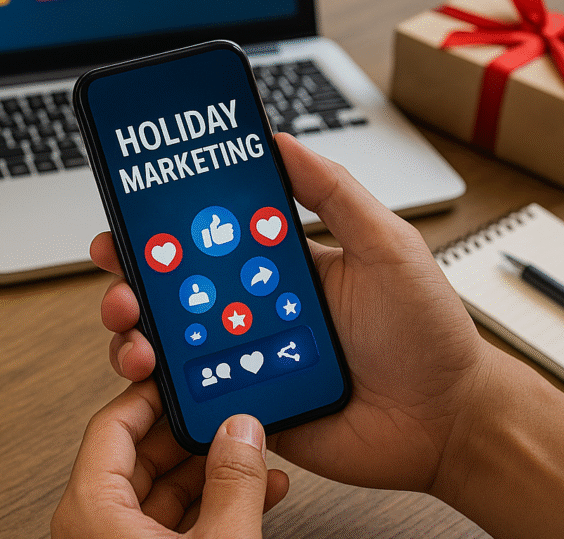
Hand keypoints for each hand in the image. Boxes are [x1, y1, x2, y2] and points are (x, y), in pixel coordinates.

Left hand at [51, 381, 289, 537]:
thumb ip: (234, 483)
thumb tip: (243, 432)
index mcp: (90, 510)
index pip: (113, 424)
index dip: (152, 393)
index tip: (184, 374)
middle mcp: (94, 526)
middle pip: (141, 454)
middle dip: (194, 433)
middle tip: (228, 411)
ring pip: (163, 490)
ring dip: (211, 472)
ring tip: (252, 453)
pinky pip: (175, 523)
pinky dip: (214, 506)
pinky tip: (256, 493)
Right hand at [93, 133, 493, 494]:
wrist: (448, 421)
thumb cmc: (428, 332)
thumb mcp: (387, 245)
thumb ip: (335, 193)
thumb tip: (281, 141)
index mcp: (283, 265)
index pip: (213, 236)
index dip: (168, 223)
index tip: (132, 209)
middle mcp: (258, 309)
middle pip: (179, 288)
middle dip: (135, 273)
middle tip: (115, 264)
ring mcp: (251, 360)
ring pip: (176, 342)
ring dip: (139, 327)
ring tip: (132, 320)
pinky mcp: (249, 408)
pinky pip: (196, 396)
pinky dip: (165, 386)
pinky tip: (153, 373)